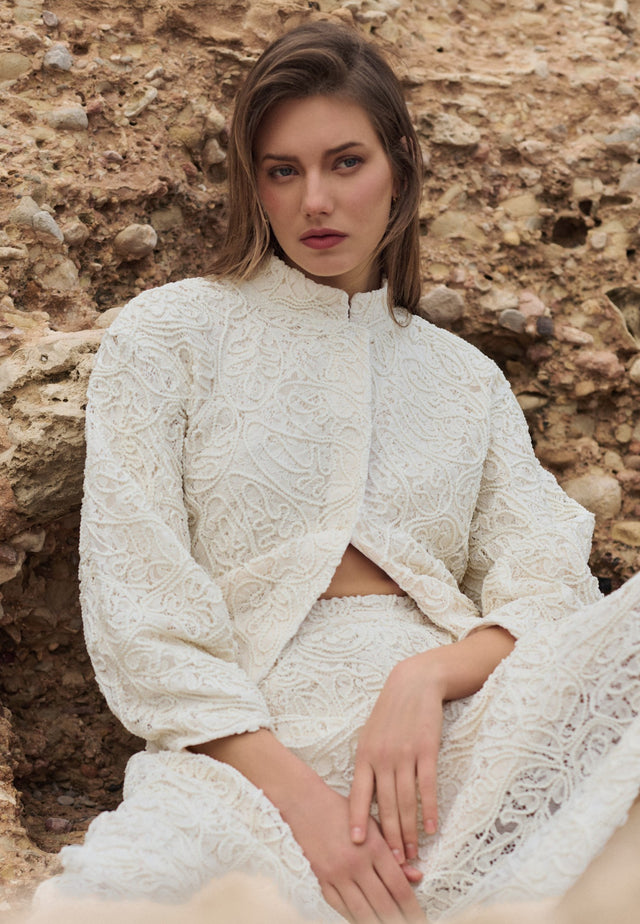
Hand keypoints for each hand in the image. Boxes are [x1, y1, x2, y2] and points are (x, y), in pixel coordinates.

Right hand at [285, 780, 423, 923]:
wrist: (307, 804)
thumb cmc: (344, 812)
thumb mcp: (374, 825)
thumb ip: (395, 851)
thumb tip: (417, 876)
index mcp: (374, 848)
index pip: (398, 887)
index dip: (412, 907)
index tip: (421, 918)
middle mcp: (356, 864)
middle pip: (383, 903)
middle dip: (400, 920)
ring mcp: (337, 874)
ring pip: (362, 911)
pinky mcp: (322, 879)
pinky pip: (340, 907)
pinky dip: (354, 918)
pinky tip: (364, 922)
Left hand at [349, 652, 444, 863]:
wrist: (414, 683)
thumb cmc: (390, 713)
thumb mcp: (370, 735)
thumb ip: (367, 764)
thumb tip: (362, 797)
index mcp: (364, 755)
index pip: (357, 794)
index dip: (357, 820)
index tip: (357, 845)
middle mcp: (382, 757)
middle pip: (385, 805)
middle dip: (390, 837)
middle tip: (395, 863)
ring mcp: (404, 754)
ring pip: (405, 801)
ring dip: (409, 831)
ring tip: (413, 854)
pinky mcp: (426, 750)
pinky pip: (427, 787)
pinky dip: (429, 810)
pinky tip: (432, 828)